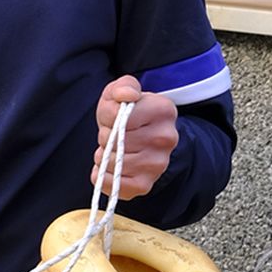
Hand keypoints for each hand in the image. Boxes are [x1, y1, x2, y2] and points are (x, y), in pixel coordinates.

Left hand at [94, 77, 177, 200]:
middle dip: (106, 136)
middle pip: (115, 140)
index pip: (122, 117)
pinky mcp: (146, 184)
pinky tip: (110, 167)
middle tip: (113, 134)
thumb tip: (126, 96)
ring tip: (113, 149)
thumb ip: (123, 86)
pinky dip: (103, 177)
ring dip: (104, 156)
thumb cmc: (128, 113)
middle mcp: (167, 138)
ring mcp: (158, 164)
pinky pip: (113, 184)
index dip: (110, 117)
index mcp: (164, 110)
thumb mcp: (122, 91)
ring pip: (112, 162)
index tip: (115, 117)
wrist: (143, 138)